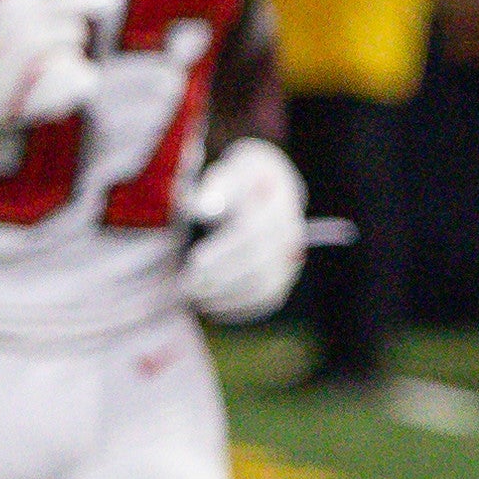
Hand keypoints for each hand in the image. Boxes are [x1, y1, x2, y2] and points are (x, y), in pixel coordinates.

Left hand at [182, 136, 306, 322]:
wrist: (266, 190)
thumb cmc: (239, 180)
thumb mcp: (229, 170)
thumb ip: (216, 186)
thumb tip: (204, 210)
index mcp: (279, 201)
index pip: (255, 233)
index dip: (224, 251)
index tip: (194, 259)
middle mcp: (292, 233)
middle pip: (260, 264)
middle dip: (219, 277)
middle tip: (186, 283)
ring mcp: (290, 259)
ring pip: (264, 287)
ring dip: (225, 296)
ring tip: (193, 294)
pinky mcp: (283, 280)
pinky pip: (264, 302)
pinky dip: (235, 307)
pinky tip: (209, 303)